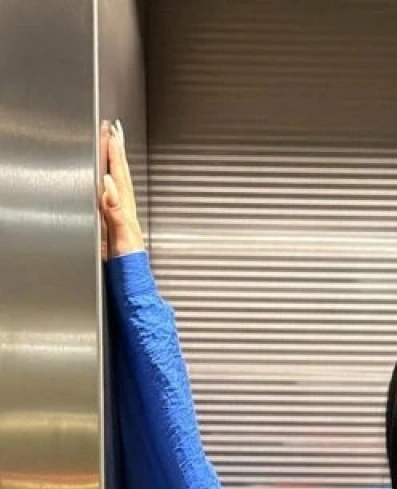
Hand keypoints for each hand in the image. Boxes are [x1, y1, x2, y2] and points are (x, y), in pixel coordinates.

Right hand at [98, 119, 145, 261]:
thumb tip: (109, 183)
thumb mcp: (122, 237)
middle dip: (117, 153)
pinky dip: (108, 185)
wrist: (132, 292)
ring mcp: (121, 222)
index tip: (111, 132)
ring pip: (118, 186)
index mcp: (126, 212)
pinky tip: (105, 184)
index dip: (115, 154)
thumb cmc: (129, 269)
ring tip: (111, 148)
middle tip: (113, 130)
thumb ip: (115, 210)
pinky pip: (111, 200)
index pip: (119, 176)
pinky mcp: (115, 231)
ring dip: (114, 166)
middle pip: (121, 176)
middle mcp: (125, 214)